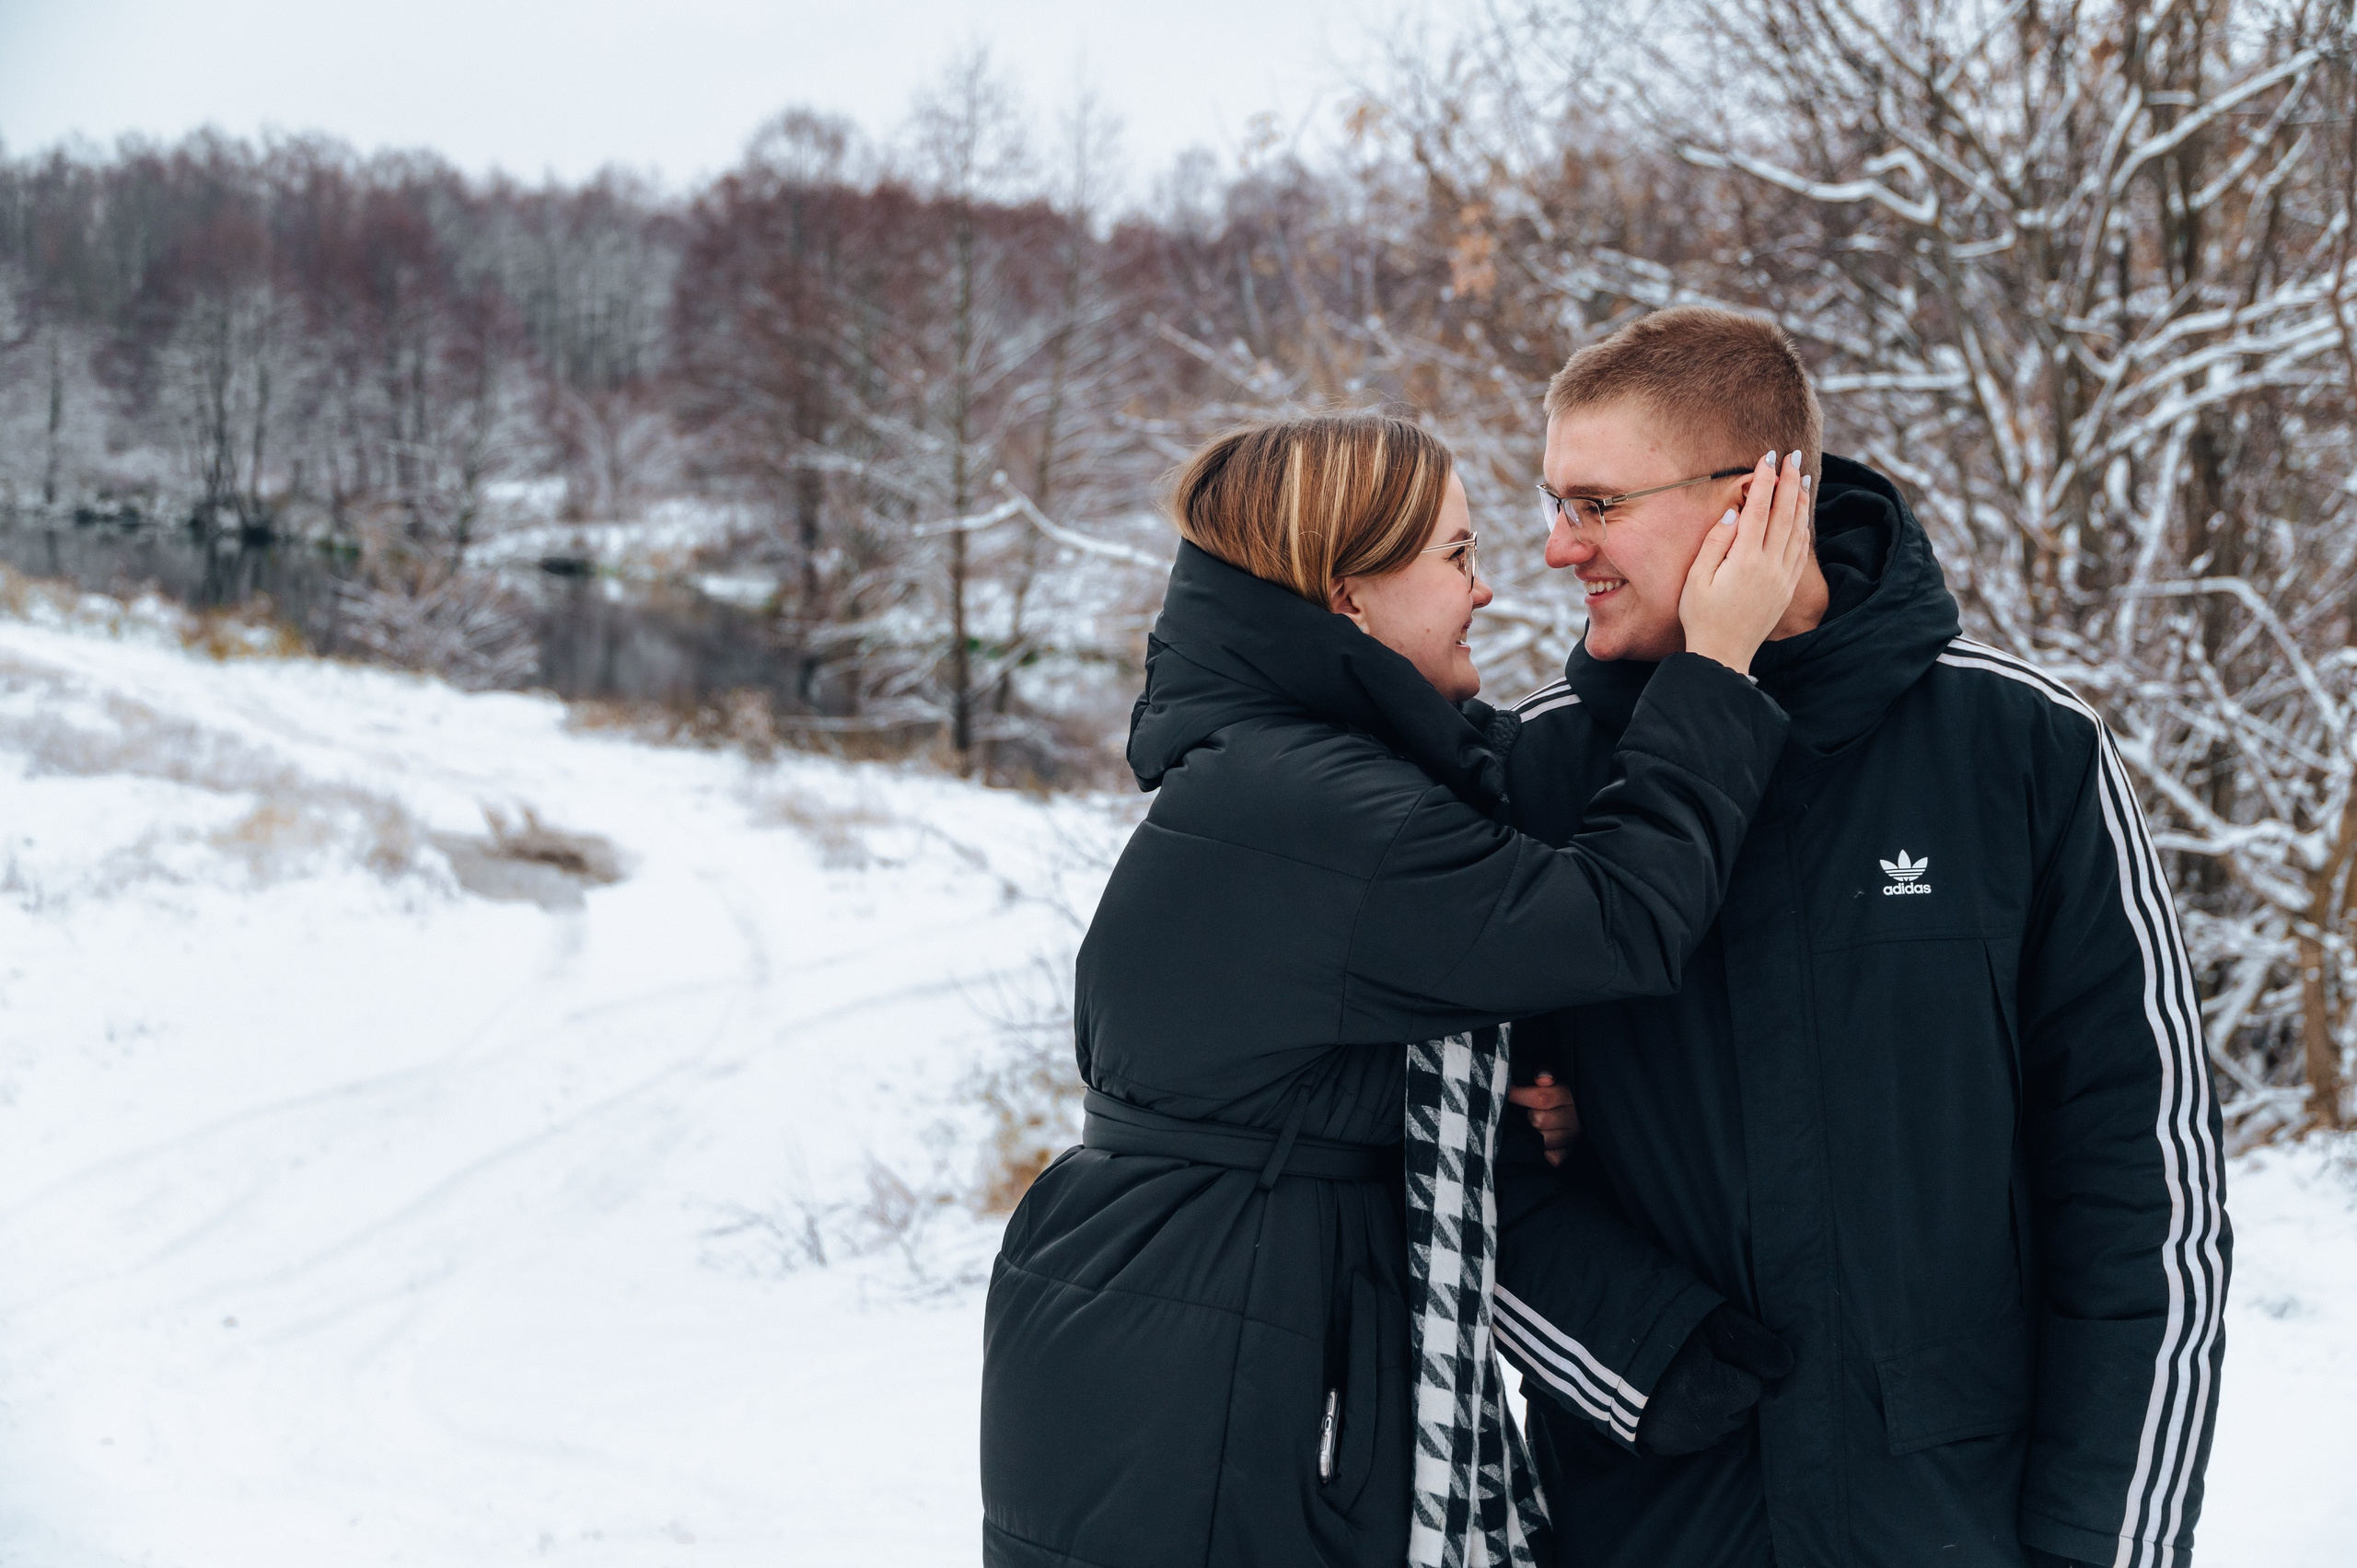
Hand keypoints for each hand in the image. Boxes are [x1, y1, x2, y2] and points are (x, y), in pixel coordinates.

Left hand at [1505, 1073, 1579, 1165]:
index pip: (1542, 1097)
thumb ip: (1546, 1069)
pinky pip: (1554, 1158)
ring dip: (1531, 1134)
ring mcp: (1574, 1137)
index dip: (1519, 1095)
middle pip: (1539, 1120)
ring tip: (1526, 1125)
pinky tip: (1535, 1144)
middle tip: (1521, 1110)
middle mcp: (1575, 1117)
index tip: (1507, 1091)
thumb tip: (1542, 1079)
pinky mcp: (1570, 1152)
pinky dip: (1543, 1154)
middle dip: (1526, 1114)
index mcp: (1570, 1095)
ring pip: (1543, 1141)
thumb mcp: (1553, 1070)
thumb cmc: (1557, 1083)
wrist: (1574, 1103)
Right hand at [1633, 1305, 1793, 1456]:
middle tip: (1695, 1366)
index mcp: (1717, 1393)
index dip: (1735, 1368)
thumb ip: (1751, 1341)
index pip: (1753, 1386)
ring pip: (1718, 1427)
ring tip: (1681, 1382)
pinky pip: (1694, 1437)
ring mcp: (1684, 1441)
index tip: (1709, 1353)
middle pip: (1739, 1411)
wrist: (1600, 1354)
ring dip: (1710, 1409)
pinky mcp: (1665, 1448)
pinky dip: (1689, 1422)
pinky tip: (1670, 1401)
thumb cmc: (1658, 1331)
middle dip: (1727, 1391)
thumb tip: (1789, 1365)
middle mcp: (1705, 1425)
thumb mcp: (1707, 1321)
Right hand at [1678, 449, 1812, 674]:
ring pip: (1799, 531)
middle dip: (1790, 482)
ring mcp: (1783, 578)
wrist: (1723, 654)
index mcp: (1745, 560)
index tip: (1768, 457)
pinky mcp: (1787, 589)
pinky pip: (1802, 552)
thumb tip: (1734, 511)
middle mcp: (1770, 566)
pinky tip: (1803, 517)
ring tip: (1803, 479)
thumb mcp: (1696, 578)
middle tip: (1794, 456)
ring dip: (1801, 502)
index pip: (1759, 510)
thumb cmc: (1701, 617)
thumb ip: (1715, 542)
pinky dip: (1805, 529)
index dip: (1765, 481)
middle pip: (1785, 514)